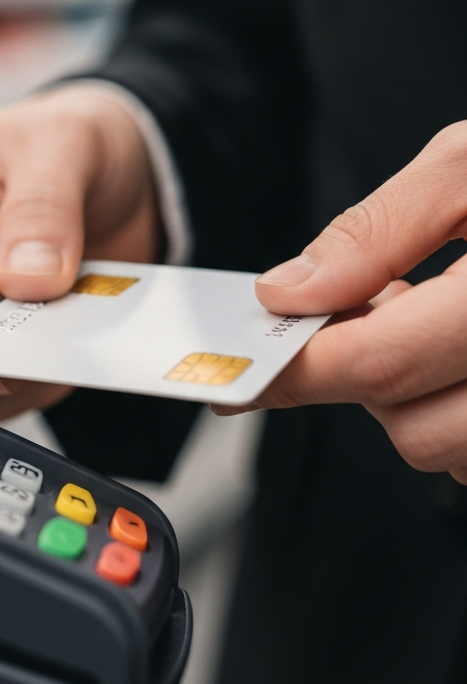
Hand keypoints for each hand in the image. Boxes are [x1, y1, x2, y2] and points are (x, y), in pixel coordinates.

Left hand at [215, 122, 466, 482]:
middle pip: (418, 430)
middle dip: (371, 379)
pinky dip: (463, 413)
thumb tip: (289, 290)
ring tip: (443, 322)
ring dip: (423, 400)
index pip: (382, 361)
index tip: (240, 374)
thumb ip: (379, 229)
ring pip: (456, 454)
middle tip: (380, 310)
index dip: (297, 370)